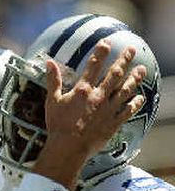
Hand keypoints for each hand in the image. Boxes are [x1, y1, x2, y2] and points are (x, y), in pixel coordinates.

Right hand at [44, 39, 145, 164]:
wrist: (68, 147)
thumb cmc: (58, 124)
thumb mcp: (52, 100)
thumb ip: (53, 80)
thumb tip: (49, 62)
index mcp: (83, 90)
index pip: (94, 66)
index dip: (101, 53)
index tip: (107, 42)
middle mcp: (98, 96)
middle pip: (114, 75)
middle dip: (124, 60)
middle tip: (132, 50)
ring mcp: (108, 110)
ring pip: (125, 90)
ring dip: (134, 79)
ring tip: (142, 69)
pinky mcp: (113, 123)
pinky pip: (127, 111)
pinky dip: (135, 104)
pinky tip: (140, 98)